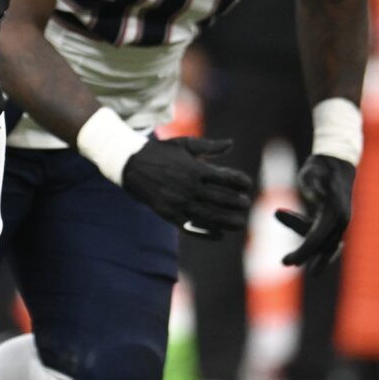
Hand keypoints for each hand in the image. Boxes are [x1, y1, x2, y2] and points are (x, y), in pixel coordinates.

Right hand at [120, 136, 254, 235]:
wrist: (131, 164)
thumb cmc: (160, 152)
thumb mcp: (184, 144)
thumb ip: (209, 146)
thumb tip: (230, 144)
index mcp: (196, 168)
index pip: (228, 178)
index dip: (241, 183)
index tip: (247, 186)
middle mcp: (190, 187)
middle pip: (223, 199)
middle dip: (238, 203)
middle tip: (246, 205)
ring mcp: (180, 202)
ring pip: (211, 216)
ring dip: (228, 221)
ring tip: (240, 223)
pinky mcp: (170, 214)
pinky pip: (192, 227)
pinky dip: (207, 233)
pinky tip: (220, 235)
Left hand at [274, 154, 355, 266]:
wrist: (336, 164)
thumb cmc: (320, 169)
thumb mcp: (311, 172)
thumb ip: (311, 184)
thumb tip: (313, 196)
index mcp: (335, 212)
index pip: (316, 238)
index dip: (302, 252)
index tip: (286, 261)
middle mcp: (341, 221)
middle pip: (322, 246)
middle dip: (305, 256)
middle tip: (285, 262)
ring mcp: (340, 223)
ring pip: (324, 244)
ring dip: (309, 252)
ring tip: (291, 261)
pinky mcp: (336, 222)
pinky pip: (324, 238)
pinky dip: (312, 244)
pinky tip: (300, 252)